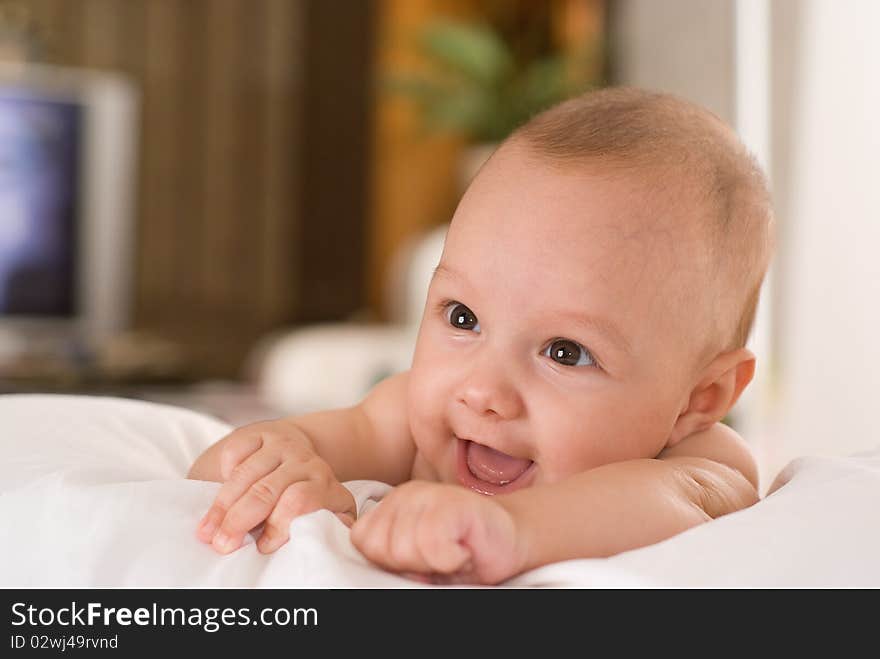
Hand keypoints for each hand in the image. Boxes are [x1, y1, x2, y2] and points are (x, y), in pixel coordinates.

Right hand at [195, 420, 355, 553]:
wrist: (299, 454)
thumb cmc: (300, 504)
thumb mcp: (313, 522)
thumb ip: (301, 532)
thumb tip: (274, 548)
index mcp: (331, 492)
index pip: (302, 503)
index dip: (280, 526)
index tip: (262, 547)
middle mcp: (311, 466)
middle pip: (268, 492)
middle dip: (240, 521)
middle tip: (222, 543)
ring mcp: (286, 447)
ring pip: (246, 475)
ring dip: (222, 506)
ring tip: (207, 530)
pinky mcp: (262, 433)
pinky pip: (235, 453)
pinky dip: (223, 474)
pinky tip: (219, 491)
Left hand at [350, 481, 524, 584]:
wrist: (511, 538)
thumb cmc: (463, 553)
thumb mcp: (417, 560)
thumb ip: (392, 560)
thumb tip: (379, 573)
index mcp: (391, 506)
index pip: (363, 541)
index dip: (389, 562)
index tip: (420, 560)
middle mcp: (406, 494)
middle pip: (382, 548)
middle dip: (410, 564)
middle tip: (439, 556)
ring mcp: (429, 494)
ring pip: (404, 547)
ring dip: (432, 562)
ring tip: (452, 551)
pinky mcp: (453, 503)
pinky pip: (433, 543)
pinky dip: (450, 558)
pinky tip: (464, 550)